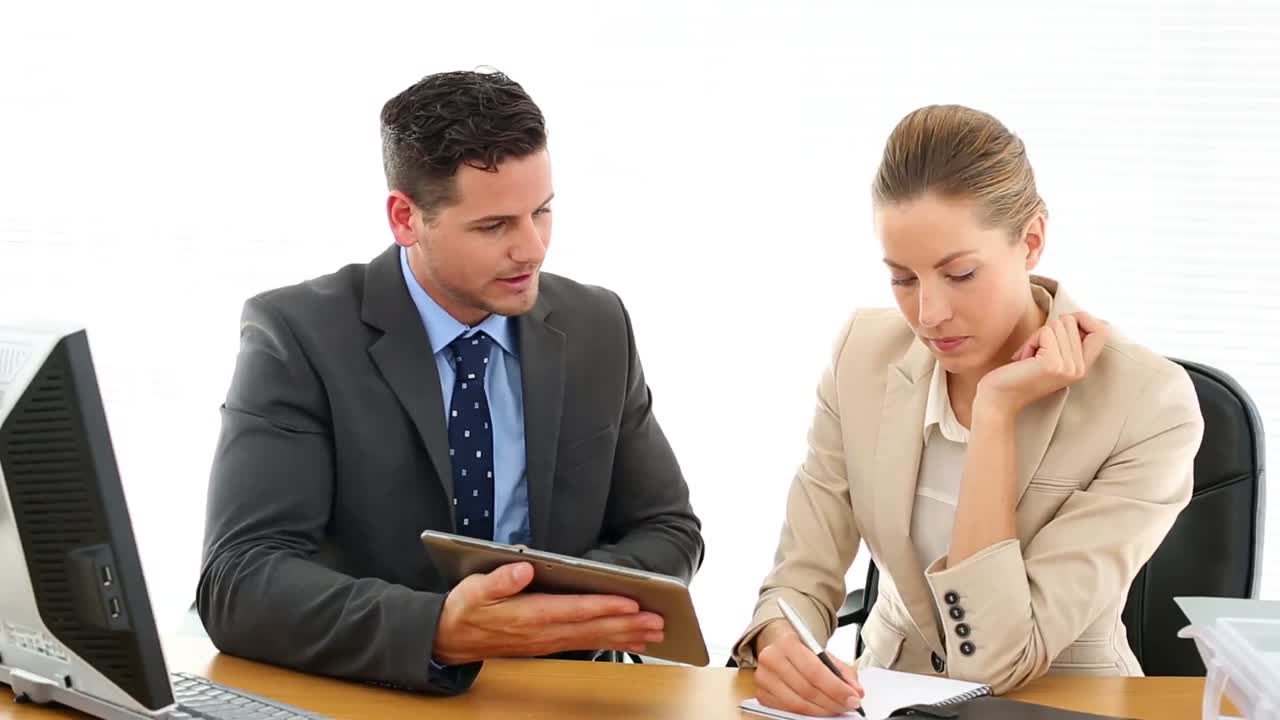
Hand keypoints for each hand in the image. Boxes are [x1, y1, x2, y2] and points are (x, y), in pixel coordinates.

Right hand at [432, 562, 664, 665]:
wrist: (451, 640)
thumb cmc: (466, 610)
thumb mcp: (473, 589)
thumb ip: (499, 579)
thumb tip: (523, 569)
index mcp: (528, 615)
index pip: (573, 610)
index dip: (604, 606)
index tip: (631, 602)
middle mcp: (543, 632)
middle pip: (593, 627)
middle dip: (628, 624)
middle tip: (659, 621)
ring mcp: (549, 641)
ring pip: (594, 639)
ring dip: (626, 636)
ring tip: (655, 632)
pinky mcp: (550, 643)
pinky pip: (588, 644)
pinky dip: (612, 642)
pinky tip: (632, 640)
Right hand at [755, 622, 863, 716]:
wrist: (776, 644)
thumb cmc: (800, 649)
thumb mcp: (823, 653)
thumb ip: (843, 671)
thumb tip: (857, 691)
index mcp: (787, 643)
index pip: (814, 671)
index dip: (836, 688)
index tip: (853, 698)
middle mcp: (771, 659)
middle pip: (806, 690)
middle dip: (832, 702)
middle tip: (848, 706)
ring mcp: (763, 678)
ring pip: (797, 704)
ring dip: (822, 710)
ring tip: (837, 708)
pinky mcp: (762, 694)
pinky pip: (788, 710)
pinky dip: (807, 713)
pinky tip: (820, 709)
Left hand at [976, 312, 1108, 417]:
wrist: (1000, 399)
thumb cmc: (1019, 373)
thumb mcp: (1050, 355)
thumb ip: (1065, 339)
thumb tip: (1075, 316)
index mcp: (1083, 367)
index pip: (1101, 331)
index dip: (1083, 319)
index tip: (1061, 326)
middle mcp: (1080, 368)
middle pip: (1072, 321)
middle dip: (1048, 329)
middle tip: (1035, 351)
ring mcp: (1068, 367)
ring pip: (1057, 324)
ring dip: (1036, 337)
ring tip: (1029, 358)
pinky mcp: (1053, 364)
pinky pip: (1045, 332)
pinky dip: (1030, 342)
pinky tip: (1023, 360)